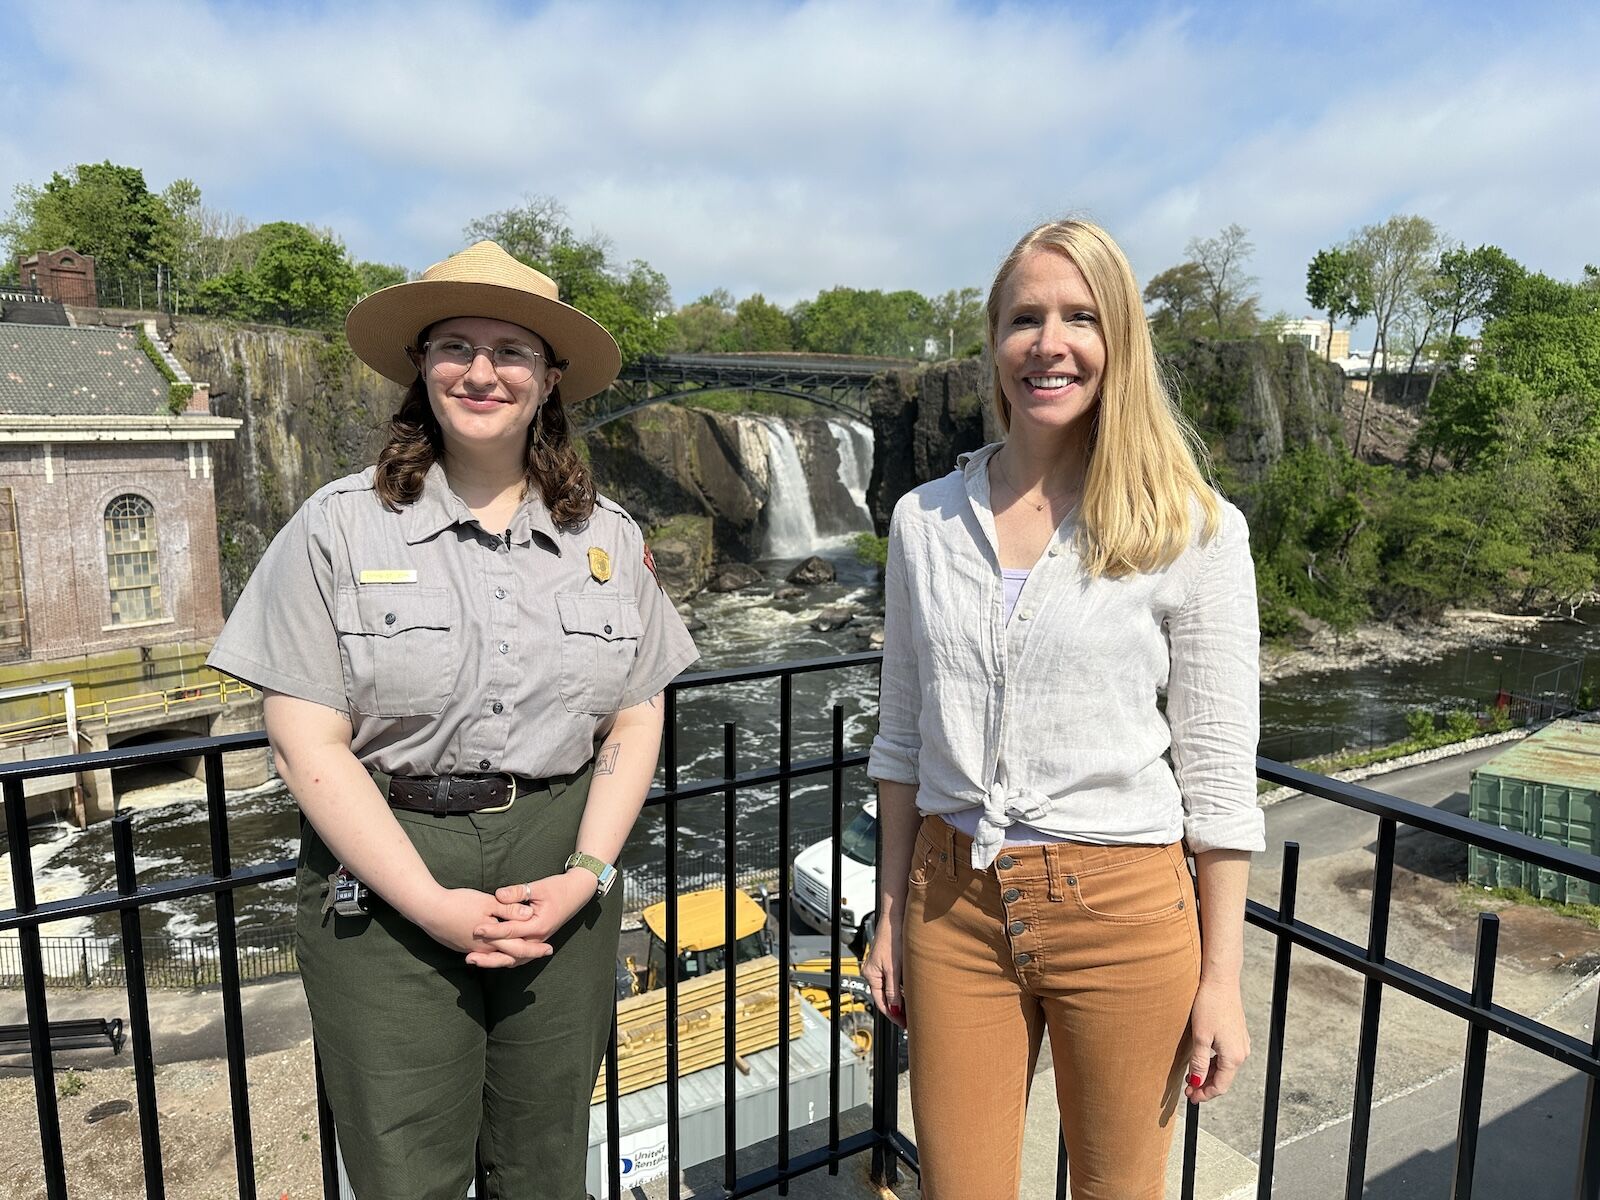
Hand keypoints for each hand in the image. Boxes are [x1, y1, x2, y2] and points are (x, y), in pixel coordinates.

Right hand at [412, 887, 540, 967]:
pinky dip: (497, 953)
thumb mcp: (487, 902)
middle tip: (546, 952)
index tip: (549, 949)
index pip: (518, 948)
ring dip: (512, 954)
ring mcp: (471, 949)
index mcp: (491, 940)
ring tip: (526, 952)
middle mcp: (482, 949)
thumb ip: (508, 909)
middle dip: (529, 953)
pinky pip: (485, 953)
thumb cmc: (458, 903)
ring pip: (497, 956)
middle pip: (510, 955)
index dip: (535, 948)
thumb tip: (529, 914)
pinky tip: (500, 950)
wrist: (428, 910)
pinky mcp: (462, 946)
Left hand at [470, 870, 597, 965]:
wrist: (578, 892)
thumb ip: (517, 892)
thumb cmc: (558, 888)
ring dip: (495, 962)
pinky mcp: (537, 942)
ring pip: (514, 959)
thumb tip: (498, 895)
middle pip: (511, 954)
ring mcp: (539, 942)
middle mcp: (539, 938)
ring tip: (475, 961)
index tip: (475, 929)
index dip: (492, 931)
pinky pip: (519, 957)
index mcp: (539, 925)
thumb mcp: (538, 887)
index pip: (511, 931)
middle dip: (489, 956)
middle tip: (469, 956)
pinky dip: (505, 959)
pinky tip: (490, 959)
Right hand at [862, 916, 905, 1028]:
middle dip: (896, 1008)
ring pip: (889, 989)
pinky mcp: (886, 962)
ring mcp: (879, 967)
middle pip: (884, 997)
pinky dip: (900, 988)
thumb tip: (895, 1008)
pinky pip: (892, 981)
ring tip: (911, 1008)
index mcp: (871, 975)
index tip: (903, 1023)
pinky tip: (910, 992)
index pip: (880, 1002)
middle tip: (909, 1019)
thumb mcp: (894, 968)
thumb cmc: (892, 938)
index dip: (892, 1014)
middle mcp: (872, 972)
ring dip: (899, 998)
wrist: (894, 919)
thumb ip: (893, 990)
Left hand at [1185, 976, 1249, 1102]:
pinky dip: (1213, 1061)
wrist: (1221, 980)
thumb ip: (1198, 1062)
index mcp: (1233, 1056)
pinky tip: (1201, 1058)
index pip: (1220, 1086)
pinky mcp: (1237, 1033)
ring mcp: (1241, 1042)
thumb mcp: (1200, 1037)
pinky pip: (1226, 1055)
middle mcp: (1241, 1051)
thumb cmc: (1210, 1005)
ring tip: (1191, 1074)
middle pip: (1223, 1078)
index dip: (1204, 1094)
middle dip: (1205, 1085)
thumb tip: (1196, 1082)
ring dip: (1208, 1073)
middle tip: (1187, 1088)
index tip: (1190, 1097)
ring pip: (1224, 1066)